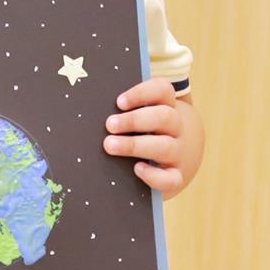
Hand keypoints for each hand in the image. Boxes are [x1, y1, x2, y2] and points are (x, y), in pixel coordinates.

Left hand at [103, 78, 201, 198]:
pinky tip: (136, 169)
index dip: (142, 93)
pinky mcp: (176, 176)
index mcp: (167, 106)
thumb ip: (123, 111)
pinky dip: (153, 176)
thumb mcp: (142, 116)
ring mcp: (178, 153)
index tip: (119, 102)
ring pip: (165, 146)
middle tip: (110, 124)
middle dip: (134, 120)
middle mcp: (176, 128)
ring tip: (110, 145)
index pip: (162, 90)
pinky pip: (170, 179)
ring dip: (135, 145)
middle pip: (164, 117)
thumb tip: (91, 112)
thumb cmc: (147, 132)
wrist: (178, 160)